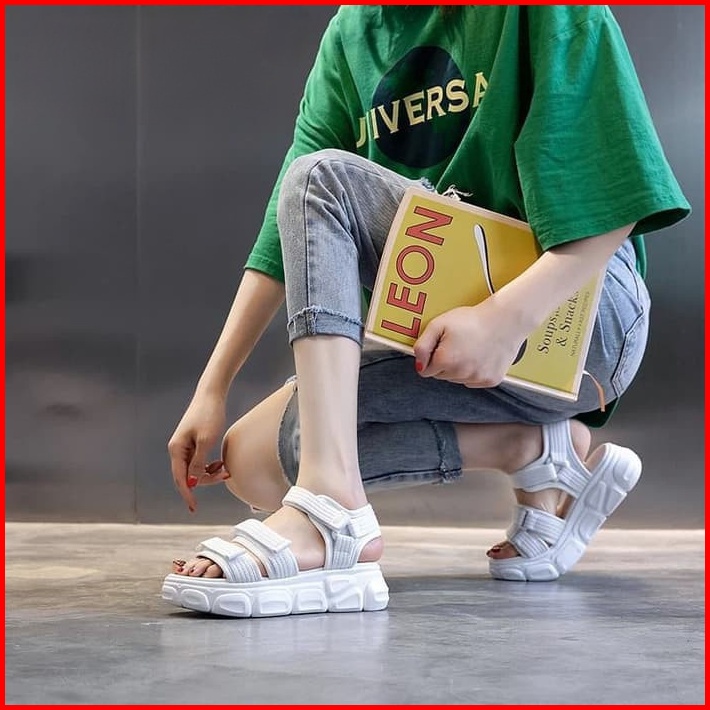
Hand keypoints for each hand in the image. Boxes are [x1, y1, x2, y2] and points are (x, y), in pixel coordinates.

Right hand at [167, 392, 229, 511]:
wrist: (212, 395)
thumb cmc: (209, 415)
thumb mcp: (206, 440)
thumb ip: (199, 462)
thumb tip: (193, 481)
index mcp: (177, 449)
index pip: (180, 479)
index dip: (188, 494)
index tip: (194, 508)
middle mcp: (178, 449)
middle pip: (188, 476)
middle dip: (205, 480)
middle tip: (225, 475)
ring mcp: (185, 446)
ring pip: (195, 470)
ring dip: (209, 473)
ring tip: (224, 469)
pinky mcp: (193, 443)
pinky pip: (199, 462)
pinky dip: (209, 466)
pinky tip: (220, 464)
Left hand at [413, 300, 526, 387]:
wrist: (505, 319)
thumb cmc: (473, 320)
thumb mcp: (439, 324)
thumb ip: (422, 345)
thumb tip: (418, 364)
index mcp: (445, 361)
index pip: (425, 370)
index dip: (431, 356)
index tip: (441, 345)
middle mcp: (460, 374)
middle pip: (441, 376)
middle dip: (444, 362)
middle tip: (457, 344)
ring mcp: (476, 378)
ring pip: (457, 379)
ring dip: (459, 368)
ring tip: (470, 348)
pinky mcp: (490, 380)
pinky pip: (474, 381)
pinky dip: (474, 371)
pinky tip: (479, 355)